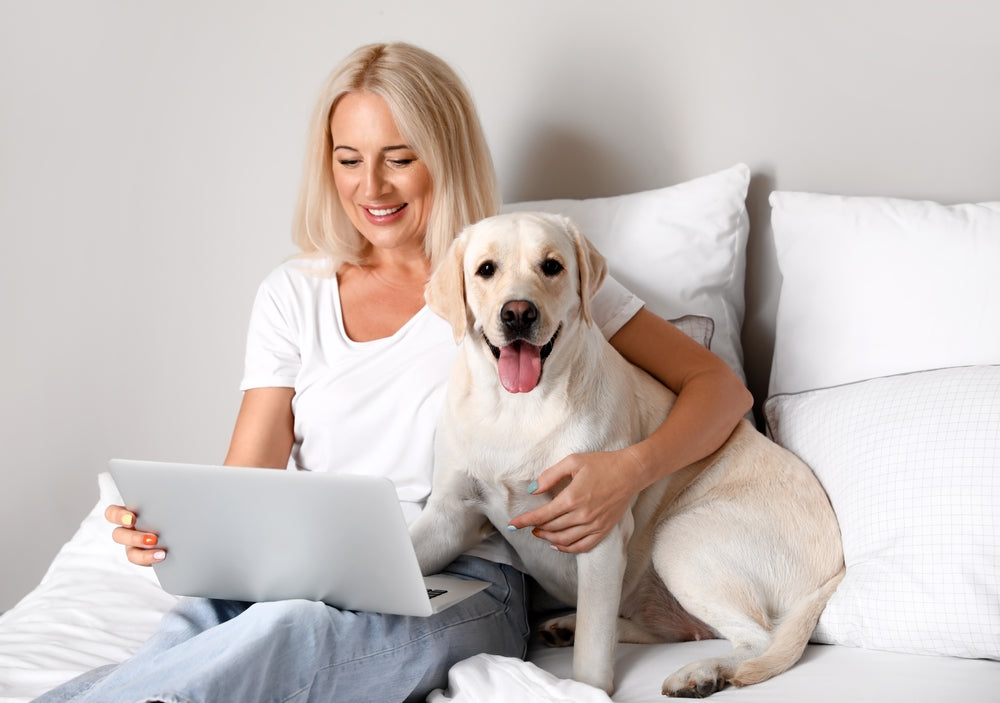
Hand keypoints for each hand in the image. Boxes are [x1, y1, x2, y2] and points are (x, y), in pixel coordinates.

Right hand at [104, 504, 165, 565]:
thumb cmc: (165, 510)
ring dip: (144, 554)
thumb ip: (158, 498)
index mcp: (128, 514)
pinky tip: (163, 556)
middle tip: (152, 538)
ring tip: (160, 552)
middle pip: (119, 535)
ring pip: (130, 553)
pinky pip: (142, 561)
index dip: (118, 516)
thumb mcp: (160, 504)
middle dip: (134, 538)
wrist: (176, 529)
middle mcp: (127, 531)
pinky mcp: (144, 556)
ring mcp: (133, 545)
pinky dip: (151, 560)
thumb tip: (169, 499)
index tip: (131, 518)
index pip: (112, 513)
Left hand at [507, 448, 643, 552]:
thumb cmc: (602, 463)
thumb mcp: (573, 461)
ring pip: (565, 539)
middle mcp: (583, 514)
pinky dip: (567, 548)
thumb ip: (550, 475)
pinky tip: (558, 544)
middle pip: (552, 528)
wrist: (631, 472)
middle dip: (536, 528)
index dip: (525, 521)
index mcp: (572, 497)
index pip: (542, 515)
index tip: (512, 525)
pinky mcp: (604, 529)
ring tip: (540, 533)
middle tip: (528, 525)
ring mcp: (594, 524)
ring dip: (549, 538)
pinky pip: (582, 545)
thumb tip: (533, 489)